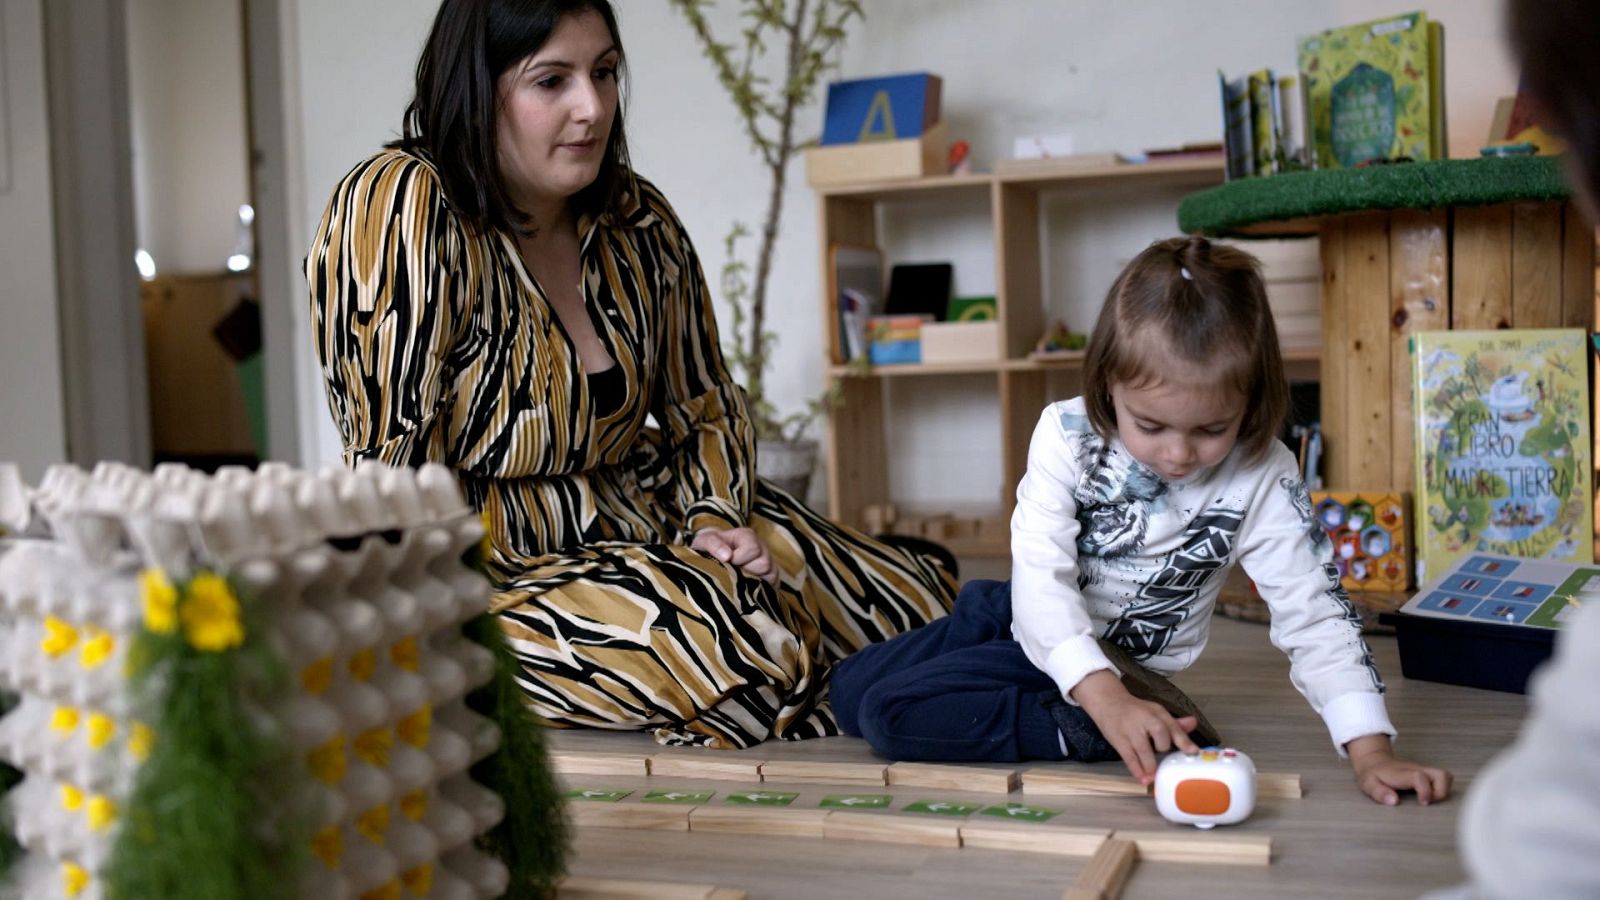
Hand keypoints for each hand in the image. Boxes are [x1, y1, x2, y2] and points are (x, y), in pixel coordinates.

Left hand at [691, 527, 776, 584]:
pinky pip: (773, 586)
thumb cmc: (709, 549)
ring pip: (771, 575)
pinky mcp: (771, 579)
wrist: (711, 558)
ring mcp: (768, 564)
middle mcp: (761, 548)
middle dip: (746, 571)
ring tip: (738, 579)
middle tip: (733, 572)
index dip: (738, 558)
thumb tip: (727, 556)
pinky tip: (746, 587)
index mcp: (747, 536)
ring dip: (752, 581)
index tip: (726, 561)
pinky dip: (760, 589)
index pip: (753, 548)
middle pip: (764, 563)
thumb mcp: (704, 541)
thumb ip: (713, 544)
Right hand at [1071, 670, 1199, 783]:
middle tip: (1164, 760)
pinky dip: (1137, 770)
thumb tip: (1194, 724)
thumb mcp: (1155, 712)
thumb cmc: (1135, 710)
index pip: (1172, 726)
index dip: (1184, 740)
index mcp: (1157, 712)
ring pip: (1144, 750)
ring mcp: (1130, 730)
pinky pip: (1129, 758)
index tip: (1193, 752)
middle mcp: (1144, 719)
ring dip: (1151, 766)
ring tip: (1155, 777)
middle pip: (1160, 735)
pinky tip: (1143, 779)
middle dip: (1163, 749)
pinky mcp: (1118, 741)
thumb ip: (1174, 723)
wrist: (1107, 702)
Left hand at [1347, 734, 1453, 805]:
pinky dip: (1442, 788)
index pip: (1420, 777)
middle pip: (1442, 775)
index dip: (1425, 791)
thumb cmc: (1372, 775)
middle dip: (1441, 792)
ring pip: (1446, 776)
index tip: (1422, 803)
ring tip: (1430, 799)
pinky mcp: (1427, 773)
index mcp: (1402, 773)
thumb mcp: (1369, 784)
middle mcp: (1417, 769)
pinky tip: (1429, 796)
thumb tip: (1394, 801)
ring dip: (1443, 790)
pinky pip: (1443, 779)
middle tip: (1428, 802)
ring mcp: (1423, 770)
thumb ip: (1379, 793)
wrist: (1374, 761)